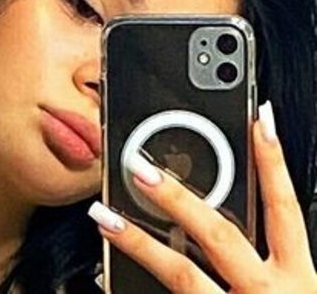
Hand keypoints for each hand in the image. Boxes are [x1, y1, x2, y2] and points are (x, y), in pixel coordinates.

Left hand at [88, 102, 316, 292]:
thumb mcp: (292, 292)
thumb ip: (267, 256)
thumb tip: (228, 215)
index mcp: (299, 281)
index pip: (286, 207)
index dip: (274, 162)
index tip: (261, 120)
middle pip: (220, 236)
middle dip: (181, 198)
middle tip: (143, 169)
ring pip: (182, 275)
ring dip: (138, 241)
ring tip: (102, 216)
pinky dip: (126, 290)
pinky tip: (101, 278)